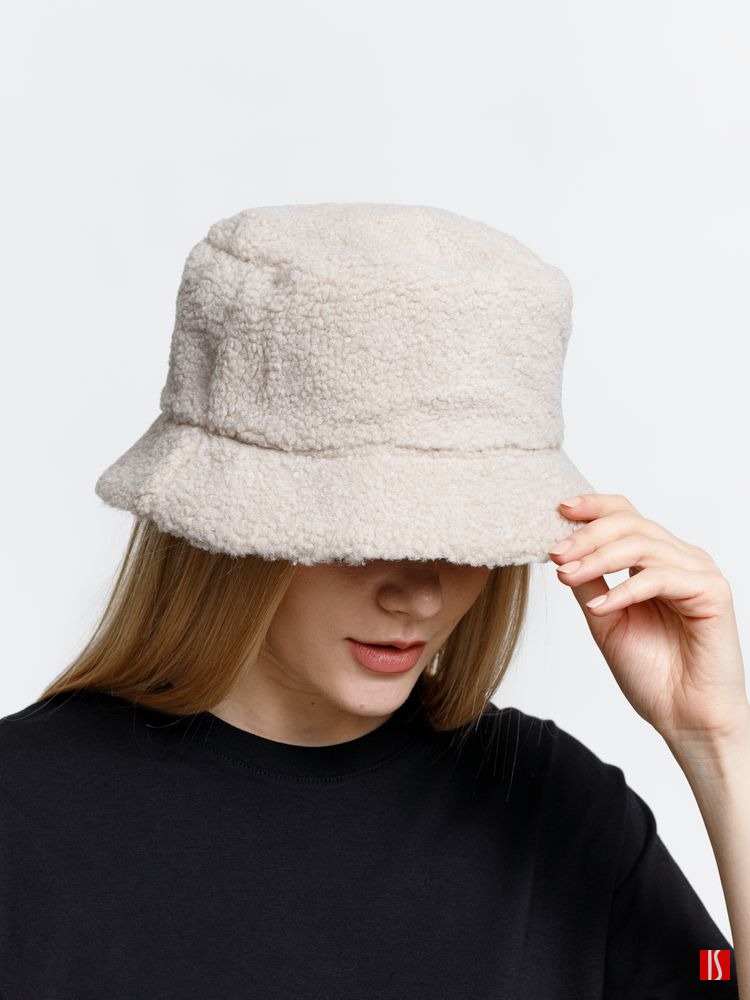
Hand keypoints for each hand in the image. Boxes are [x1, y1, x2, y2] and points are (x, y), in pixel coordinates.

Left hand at [548, 492, 748, 748]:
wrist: (683, 717)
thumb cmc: (651, 672)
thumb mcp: (604, 619)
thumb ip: (588, 582)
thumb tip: (560, 551)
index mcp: (657, 559)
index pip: (625, 515)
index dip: (593, 507)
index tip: (558, 510)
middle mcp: (680, 558)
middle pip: (631, 523)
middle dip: (587, 535)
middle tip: (556, 553)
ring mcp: (699, 572)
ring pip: (642, 545)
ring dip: (597, 559)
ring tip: (567, 576)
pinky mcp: (712, 593)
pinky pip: (660, 578)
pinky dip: (623, 590)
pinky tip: (600, 606)